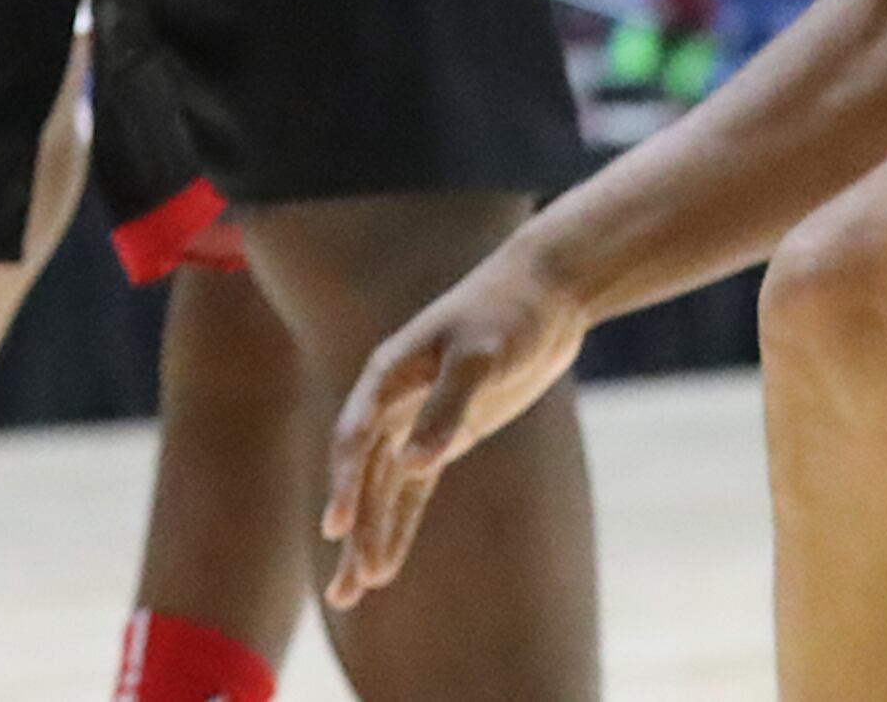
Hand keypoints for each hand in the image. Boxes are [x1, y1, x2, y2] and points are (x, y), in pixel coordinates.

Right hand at [320, 236, 587, 608]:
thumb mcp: (480, 355)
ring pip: (383, 490)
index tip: (337, 527)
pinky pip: (413, 489)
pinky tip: (386, 563)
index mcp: (389, 374)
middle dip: (353, 530)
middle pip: (363, 475)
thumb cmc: (509, 312)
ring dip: (369, 537)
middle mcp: (394, 401)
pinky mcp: (447, 434)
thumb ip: (448, 406)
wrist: (549, 292)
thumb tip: (411, 465)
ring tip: (352, 595)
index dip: (345, 482)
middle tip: (347, 591)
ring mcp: (418, 420)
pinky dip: (399, 524)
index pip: (356, 437)